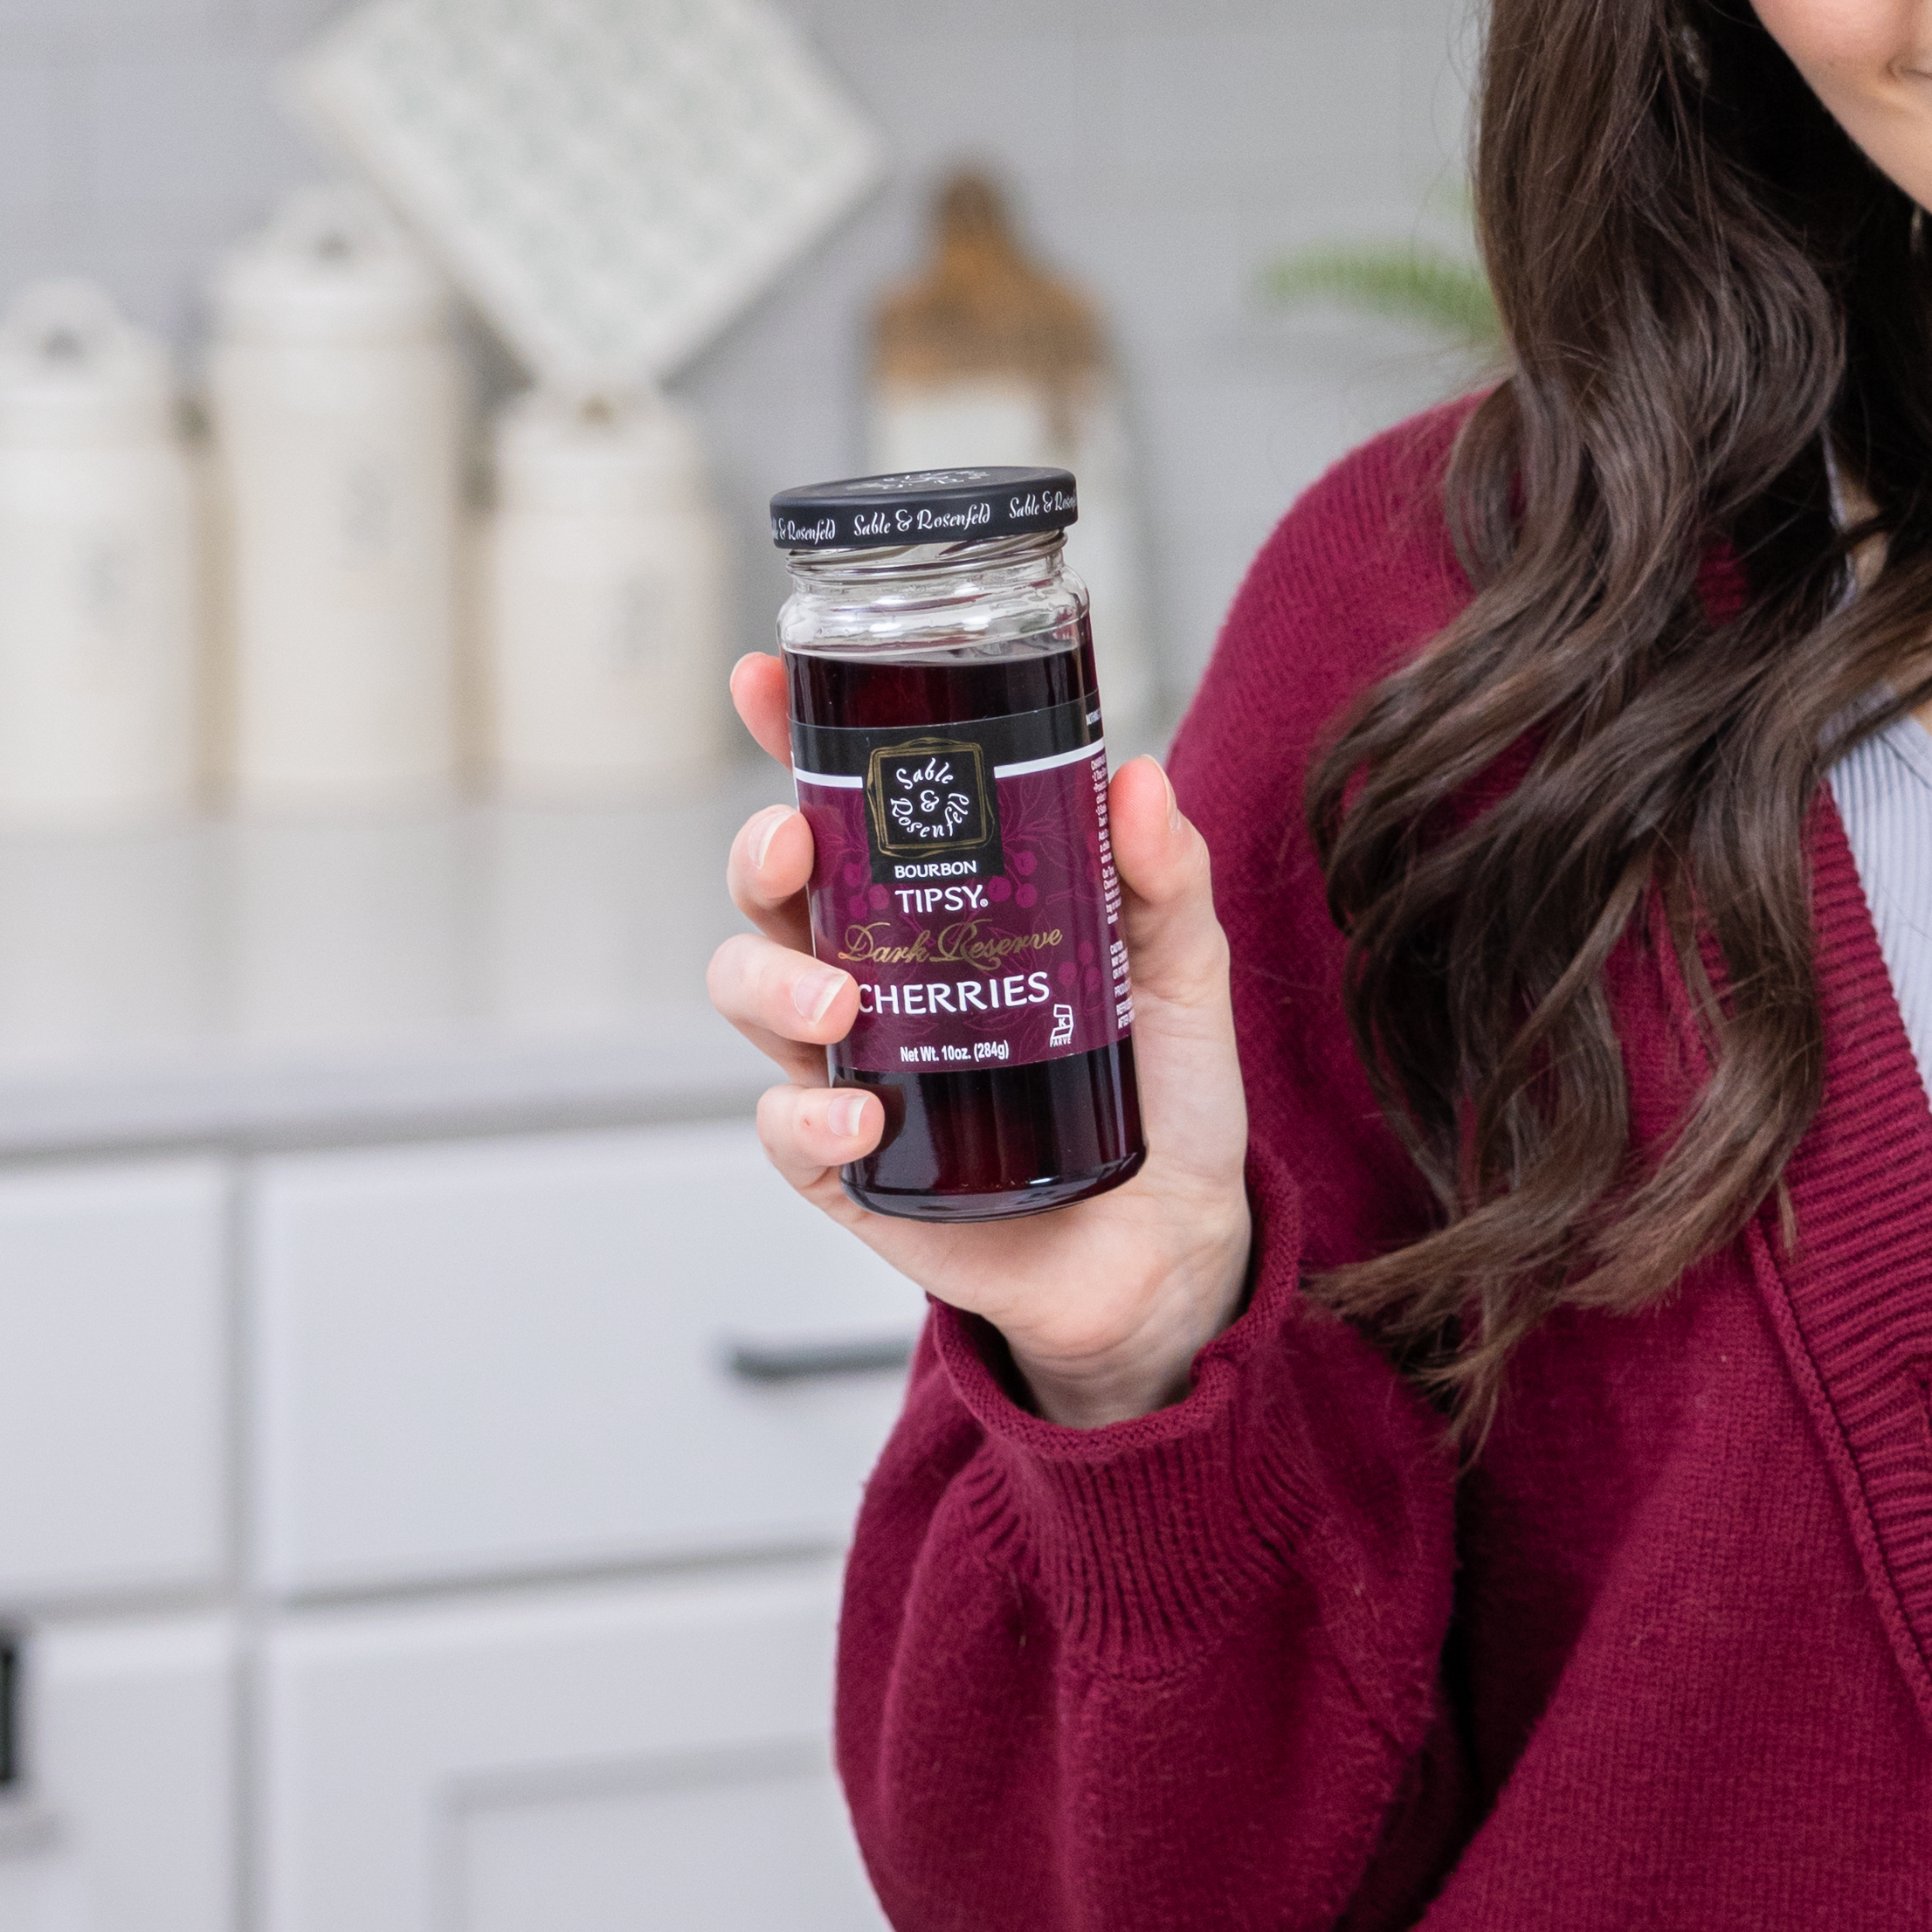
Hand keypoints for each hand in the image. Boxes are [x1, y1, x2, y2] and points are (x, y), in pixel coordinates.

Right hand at [705, 654, 1254, 1426]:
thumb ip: (1164, 880)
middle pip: (772, 893)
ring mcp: (860, 1069)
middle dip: (760, 856)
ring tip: (843, 1002)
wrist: (1172, 1248)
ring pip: (750, 997)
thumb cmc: (1163, 1102)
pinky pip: (788, 1130)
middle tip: (797, 849)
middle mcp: (881, 976)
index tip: (765, 683)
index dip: (796, 739)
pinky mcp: (858, 1169)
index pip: (848, 808)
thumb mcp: (1181, 975)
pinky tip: (860, 1117)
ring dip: (771, 985)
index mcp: (939, 908)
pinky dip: (808, 1118)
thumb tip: (1139, 781)